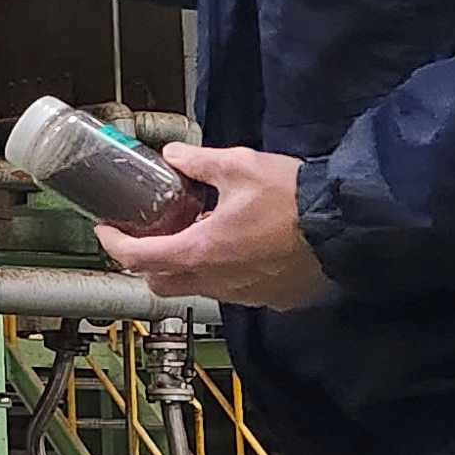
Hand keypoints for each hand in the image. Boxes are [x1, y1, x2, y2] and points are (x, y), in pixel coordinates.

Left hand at [96, 147, 333, 310]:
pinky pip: (232, 290)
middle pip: (160, 283)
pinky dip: (221, 272)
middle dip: (145, 263)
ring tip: (196, 233)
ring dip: (186, 267)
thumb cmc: (295, 199)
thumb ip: (198, 162)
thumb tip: (174, 156)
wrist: (348, 226)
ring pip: (196, 288)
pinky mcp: (270, 298)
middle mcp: (217, 280)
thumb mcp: (239, 166)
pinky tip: (235, 247)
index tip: (107, 230)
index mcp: (201, 250)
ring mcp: (243, 293)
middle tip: (146, 235)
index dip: (113, 244)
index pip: (137, 259)